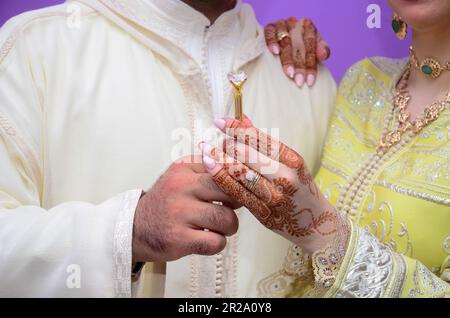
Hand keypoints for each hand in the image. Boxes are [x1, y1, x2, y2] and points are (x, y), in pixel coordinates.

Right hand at [132, 155, 240, 261]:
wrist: (134, 227)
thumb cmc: (165, 203)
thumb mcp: (181, 176)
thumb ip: (208, 170)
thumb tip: (242, 173)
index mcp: (184, 169)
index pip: (224, 169)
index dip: (237, 183)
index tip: (238, 190)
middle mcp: (181, 188)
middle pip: (229, 192)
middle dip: (236, 204)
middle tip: (228, 209)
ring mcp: (179, 214)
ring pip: (227, 219)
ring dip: (228, 227)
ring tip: (217, 227)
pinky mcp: (179, 239)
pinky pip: (216, 242)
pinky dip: (217, 244)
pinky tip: (207, 240)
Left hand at [200, 118, 345, 254]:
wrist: (315, 223)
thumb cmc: (299, 187)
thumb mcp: (288, 162)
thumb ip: (263, 141)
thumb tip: (242, 118)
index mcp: (293, 159)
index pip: (260, 138)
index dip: (236, 128)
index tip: (219, 122)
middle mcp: (285, 177)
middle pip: (248, 155)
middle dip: (226, 145)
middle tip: (212, 142)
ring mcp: (274, 196)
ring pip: (240, 173)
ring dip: (220, 160)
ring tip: (206, 152)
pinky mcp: (263, 212)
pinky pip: (237, 193)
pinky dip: (221, 179)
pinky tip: (210, 169)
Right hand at [265, 18, 329, 86]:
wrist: (279, 38)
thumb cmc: (299, 46)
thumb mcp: (312, 48)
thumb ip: (321, 50)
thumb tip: (323, 55)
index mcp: (308, 26)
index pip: (311, 44)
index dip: (311, 64)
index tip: (309, 81)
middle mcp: (295, 23)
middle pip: (299, 44)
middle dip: (300, 65)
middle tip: (299, 81)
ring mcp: (281, 23)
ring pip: (285, 41)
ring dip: (287, 58)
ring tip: (289, 73)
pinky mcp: (269, 26)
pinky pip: (270, 33)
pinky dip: (272, 42)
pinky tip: (275, 52)